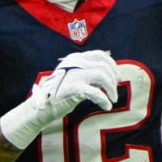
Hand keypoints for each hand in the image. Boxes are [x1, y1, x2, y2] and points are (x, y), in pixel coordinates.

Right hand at [0, 50, 118, 148]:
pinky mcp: (73, 88)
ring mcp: (74, 75)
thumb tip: (109, 76)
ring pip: (102, 76)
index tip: (117, 77)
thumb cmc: (61, 93)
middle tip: (114, 92)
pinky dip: (104, 100)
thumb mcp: (76, 78)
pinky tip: (106, 106)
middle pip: (104, 65)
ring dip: (111, 89)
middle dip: (113, 79)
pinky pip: (95, 92)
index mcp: (76, 58)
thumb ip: (89, 74)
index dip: (112, 65)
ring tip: (112, 100)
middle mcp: (75, 63)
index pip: (100, 55)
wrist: (43, 106)